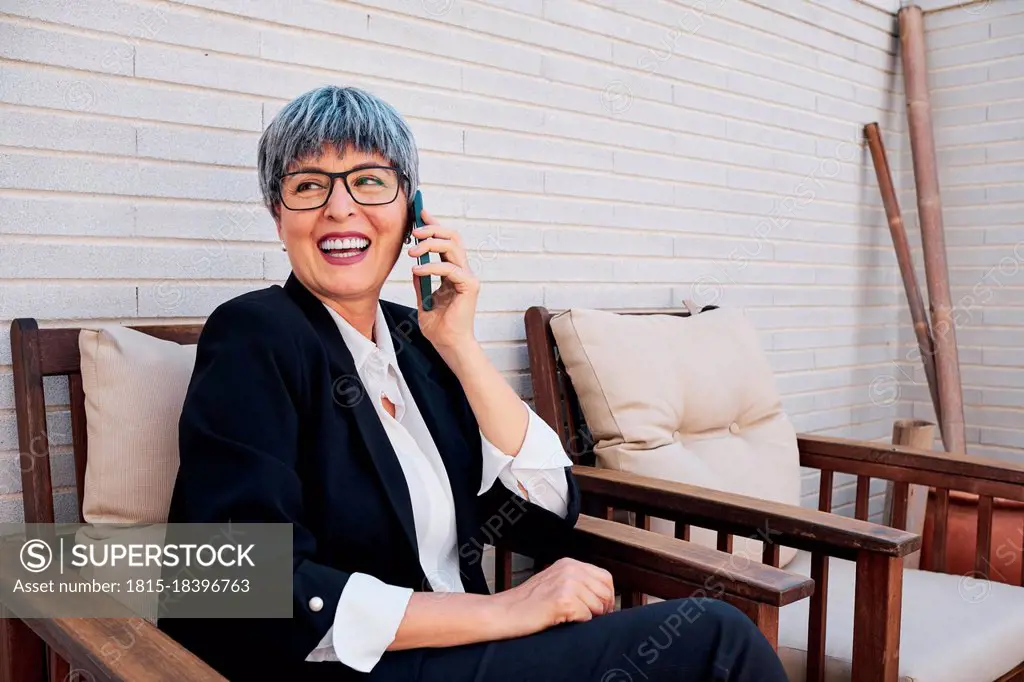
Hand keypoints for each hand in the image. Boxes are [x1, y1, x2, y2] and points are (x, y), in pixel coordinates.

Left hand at [408, 210, 479, 352]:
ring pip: (452, 247)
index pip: (447, 242)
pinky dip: (431, 267)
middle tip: (414, 232)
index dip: (435, 226)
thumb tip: (414, 265)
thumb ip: (421, 281)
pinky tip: (416, 271)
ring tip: (412, 251)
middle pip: (452, 238)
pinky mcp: (469, 286)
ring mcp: (468, 277)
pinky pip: (449, 268)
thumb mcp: (423, 298)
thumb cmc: (438, 326)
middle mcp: (463, 271)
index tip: (421, 214)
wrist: (448, 344)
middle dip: (433, 230)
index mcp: (454, 272)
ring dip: (430, 244)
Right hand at [491, 558, 615, 637]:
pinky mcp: (563, 600)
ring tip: (570, 619)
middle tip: (590, 619)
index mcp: (569, 564)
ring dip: (589, 617)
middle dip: (602, 609)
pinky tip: (562, 620)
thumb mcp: (554, 583)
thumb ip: (576, 584)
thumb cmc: (525, 605)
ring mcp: (566, 583)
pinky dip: (579, 623)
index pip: (605, 577)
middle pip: (605, 591)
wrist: (502, 613)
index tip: (602, 610)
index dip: (608, 596)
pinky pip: (587, 616)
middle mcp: (570, 569)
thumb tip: (604, 598)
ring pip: (598, 606)